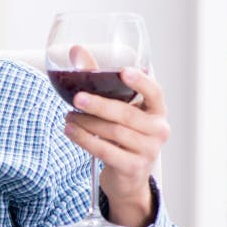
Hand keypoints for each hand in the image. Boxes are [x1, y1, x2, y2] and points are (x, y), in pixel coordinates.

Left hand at [63, 68, 168, 226]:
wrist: (128, 176)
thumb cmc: (121, 134)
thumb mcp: (117, 108)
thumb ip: (99, 79)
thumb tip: (76, 50)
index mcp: (157, 111)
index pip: (155, 93)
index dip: (141, 82)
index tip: (123, 71)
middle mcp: (158, 130)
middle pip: (126, 114)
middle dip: (99, 105)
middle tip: (77, 98)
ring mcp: (148, 151)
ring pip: (113, 132)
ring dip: (86, 123)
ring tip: (68, 116)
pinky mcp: (132, 167)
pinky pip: (105, 151)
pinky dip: (84, 140)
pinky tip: (69, 130)